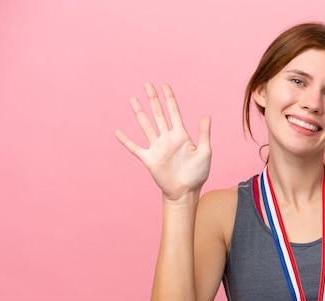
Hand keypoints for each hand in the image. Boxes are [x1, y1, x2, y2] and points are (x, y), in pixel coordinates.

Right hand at [115, 83, 211, 200]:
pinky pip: (135, 148)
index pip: (174, 112)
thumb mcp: (205, 152)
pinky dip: (126, 141)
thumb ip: (204, 134)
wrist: (186, 191)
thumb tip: (207, 116)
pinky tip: (117, 132)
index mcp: (181, 135)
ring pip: (146, 126)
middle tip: (147, 84)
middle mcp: (167, 138)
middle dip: (153, 99)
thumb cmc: (197, 174)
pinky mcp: (149, 159)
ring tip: (133, 99)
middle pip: (158, 114)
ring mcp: (157, 147)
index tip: (165, 85)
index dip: (169, 99)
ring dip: (139, 113)